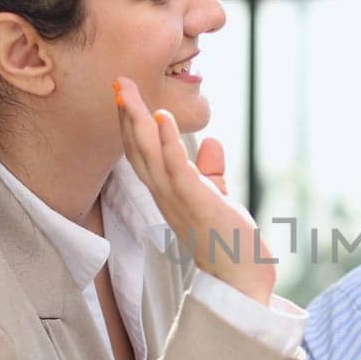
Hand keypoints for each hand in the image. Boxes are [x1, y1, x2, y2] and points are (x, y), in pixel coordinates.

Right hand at [113, 77, 275, 304]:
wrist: (242, 278)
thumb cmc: (228, 240)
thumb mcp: (215, 197)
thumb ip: (209, 171)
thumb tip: (211, 142)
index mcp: (166, 193)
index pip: (142, 154)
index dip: (131, 124)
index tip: (125, 94)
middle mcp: (164, 196)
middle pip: (137, 150)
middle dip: (127, 115)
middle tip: (118, 81)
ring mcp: (177, 200)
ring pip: (148, 156)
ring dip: (138, 122)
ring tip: (128, 92)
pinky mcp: (196, 204)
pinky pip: (176, 169)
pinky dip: (168, 142)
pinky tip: (163, 117)